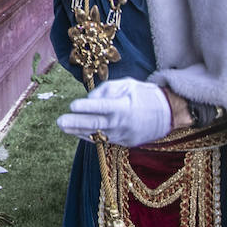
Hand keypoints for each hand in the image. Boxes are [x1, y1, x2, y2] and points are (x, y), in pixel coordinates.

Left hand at [56, 77, 172, 146]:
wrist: (167, 115)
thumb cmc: (144, 95)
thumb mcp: (128, 85)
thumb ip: (107, 90)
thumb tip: (89, 99)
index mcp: (124, 107)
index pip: (102, 107)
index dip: (87, 107)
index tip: (72, 105)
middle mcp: (122, 123)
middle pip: (96, 124)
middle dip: (76, 122)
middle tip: (59, 121)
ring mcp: (123, 135)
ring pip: (97, 134)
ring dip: (78, 131)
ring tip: (63, 126)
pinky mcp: (124, 142)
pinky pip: (103, 139)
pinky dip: (89, 135)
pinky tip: (76, 131)